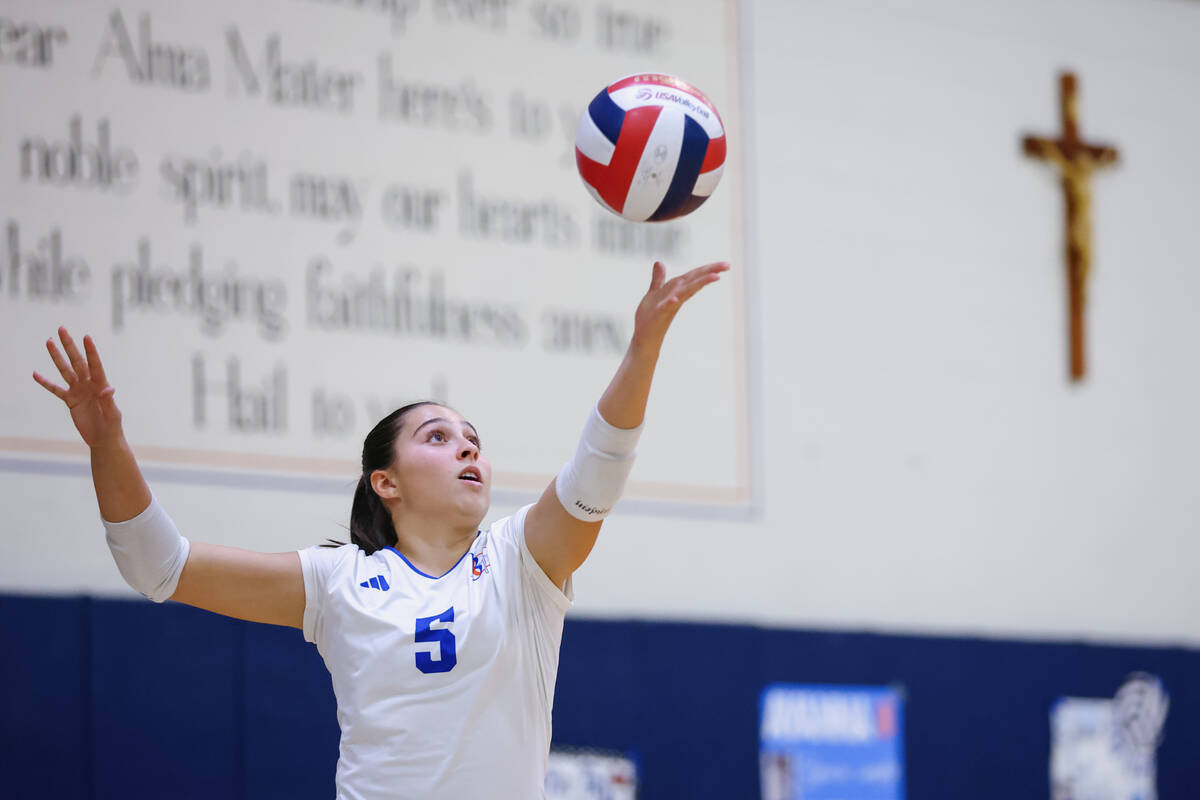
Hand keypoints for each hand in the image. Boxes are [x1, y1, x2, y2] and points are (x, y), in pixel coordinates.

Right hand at [32, 327, 123, 448]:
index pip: (95, 365)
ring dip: (57, 357)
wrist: (104, 439)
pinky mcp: (70, 401)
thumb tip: (109, 388)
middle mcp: (89, 384)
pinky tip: (36, 374)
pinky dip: (46, 382)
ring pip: (65, 370)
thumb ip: (109, 401)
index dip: (91, 352)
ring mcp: (78, 391)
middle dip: (70, 346)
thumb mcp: (113, 414)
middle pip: (77, 361)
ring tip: (49, 341)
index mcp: (101, 385)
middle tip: (62, 329)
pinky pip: (55, 389)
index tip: (87, 337)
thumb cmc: (113, 426)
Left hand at [631, 261, 729, 350]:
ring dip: (699, 284)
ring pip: (686, 292)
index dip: (708, 268)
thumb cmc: (650, 317)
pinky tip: (674, 299)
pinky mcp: (659, 315)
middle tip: (728, 265)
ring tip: (715, 276)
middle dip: (710, 272)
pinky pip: (666, 307)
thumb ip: (658, 279)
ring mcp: (669, 306)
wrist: (644, 339)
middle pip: (694, 281)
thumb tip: (659, 262)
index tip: (725, 263)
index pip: (694, 276)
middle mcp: (676, 296)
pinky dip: (671, 302)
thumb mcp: (654, 293)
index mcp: (676, 290)